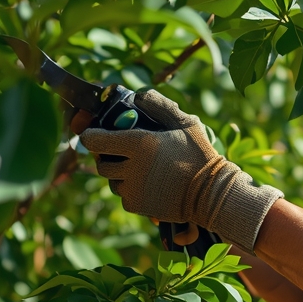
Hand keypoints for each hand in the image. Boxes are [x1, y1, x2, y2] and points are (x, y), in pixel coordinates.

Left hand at [78, 90, 281, 252]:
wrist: (211, 194)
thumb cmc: (199, 155)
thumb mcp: (185, 124)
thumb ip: (160, 106)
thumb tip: (139, 95)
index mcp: (139, 143)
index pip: (94, 139)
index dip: (91, 135)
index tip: (96, 134)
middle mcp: (131, 167)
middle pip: (101, 162)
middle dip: (107, 156)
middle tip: (122, 152)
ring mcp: (132, 189)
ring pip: (111, 180)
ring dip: (119, 174)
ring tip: (139, 169)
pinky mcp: (136, 206)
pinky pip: (123, 196)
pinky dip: (130, 190)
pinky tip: (148, 184)